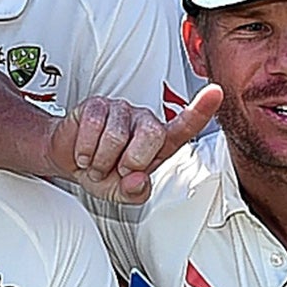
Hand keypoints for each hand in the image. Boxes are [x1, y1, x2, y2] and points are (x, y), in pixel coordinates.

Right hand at [47, 84, 221, 201]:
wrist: (70, 161)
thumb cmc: (103, 173)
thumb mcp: (120, 193)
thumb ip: (135, 193)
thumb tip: (138, 180)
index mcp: (159, 142)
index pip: (184, 125)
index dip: (201, 110)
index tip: (216, 92)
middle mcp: (144, 122)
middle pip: (152, 134)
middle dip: (131, 161)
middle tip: (118, 171)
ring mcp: (122, 110)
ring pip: (117, 136)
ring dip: (101, 161)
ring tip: (97, 164)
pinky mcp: (97, 104)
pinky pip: (93, 126)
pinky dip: (86, 150)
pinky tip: (85, 154)